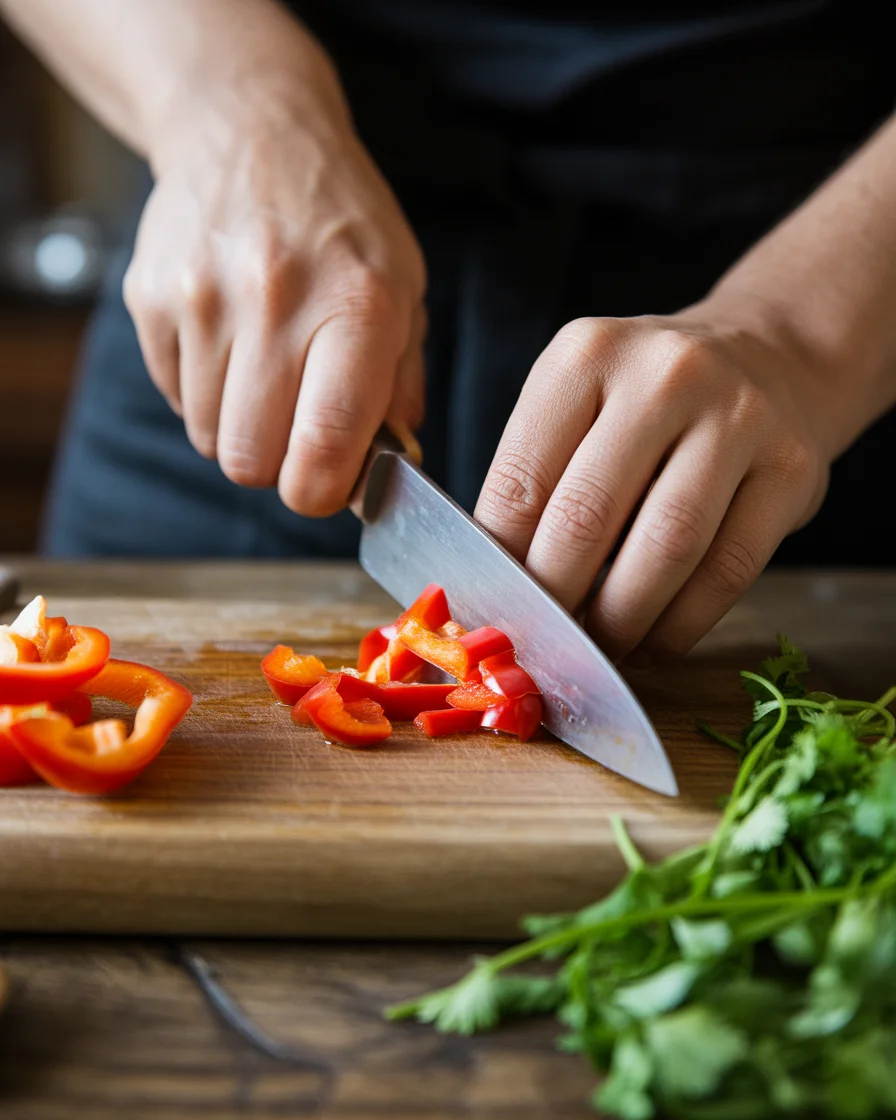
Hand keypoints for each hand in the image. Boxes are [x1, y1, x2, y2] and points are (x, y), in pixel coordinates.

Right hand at [123, 55, 425, 514]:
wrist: (250, 133)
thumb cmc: (340, 224)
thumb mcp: (404, 289)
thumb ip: (401, 385)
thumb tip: (393, 468)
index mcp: (356, 307)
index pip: (324, 445)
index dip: (321, 491)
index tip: (326, 486)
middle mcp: (275, 301)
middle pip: (251, 460)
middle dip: (276, 464)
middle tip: (295, 431)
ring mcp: (203, 297)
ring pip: (208, 438)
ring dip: (238, 427)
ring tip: (265, 373)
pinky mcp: (151, 296)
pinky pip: (175, 397)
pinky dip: (203, 392)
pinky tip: (229, 343)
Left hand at [475, 306, 837, 662]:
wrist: (771, 357)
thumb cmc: (647, 401)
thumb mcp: (579, 402)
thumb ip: (537, 478)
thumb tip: (499, 586)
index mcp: (586, 355)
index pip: (522, 480)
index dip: (501, 562)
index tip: (497, 609)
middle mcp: (665, 375)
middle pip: (587, 517)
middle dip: (557, 598)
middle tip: (544, 642)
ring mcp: (739, 417)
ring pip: (666, 548)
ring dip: (621, 620)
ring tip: (598, 649)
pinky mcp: (793, 468)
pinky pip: (729, 570)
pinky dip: (681, 625)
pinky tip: (653, 642)